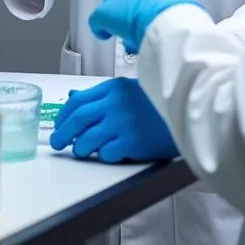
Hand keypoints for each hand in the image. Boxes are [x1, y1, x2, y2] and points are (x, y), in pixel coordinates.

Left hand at [50, 79, 178, 162]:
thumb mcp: (126, 91)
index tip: (59, 125)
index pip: (77, 101)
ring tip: (81, 151)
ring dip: (80, 148)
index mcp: (112, 88)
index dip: (63, 116)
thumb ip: (100, 96)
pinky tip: (105, 154)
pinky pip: (107, 153)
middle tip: (57, 143)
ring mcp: (123, 123)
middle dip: (62, 133)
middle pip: (78, 118)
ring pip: (88, 139)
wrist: (187, 114)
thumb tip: (73, 98)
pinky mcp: (133, 142)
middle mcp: (115, 103)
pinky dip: (102, 156)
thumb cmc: (156, 104)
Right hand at [89, 0, 200, 53]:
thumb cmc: (131, 16)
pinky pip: (167, 7)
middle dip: (130, 17)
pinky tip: (163, 30)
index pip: (112, 0)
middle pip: (132, 0)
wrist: (165, 21)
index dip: (112, 17)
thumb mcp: (103, 18)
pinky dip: (164, 16)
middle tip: (132, 36)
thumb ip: (97, 21)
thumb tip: (101, 28)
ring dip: (147, 17)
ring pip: (150, 3)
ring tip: (149, 37)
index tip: (115, 31)